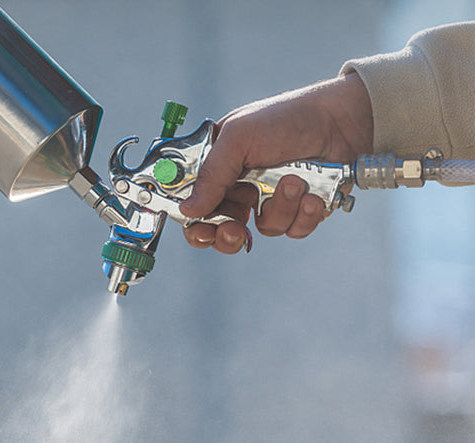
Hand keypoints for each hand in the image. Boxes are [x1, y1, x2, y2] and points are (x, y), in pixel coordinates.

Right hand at [180, 72, 373, 252]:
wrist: (344, 120)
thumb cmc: (288, 118)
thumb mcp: (240, 137)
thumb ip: (211, 175)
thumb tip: (188, 210)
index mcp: (219, 166)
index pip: (193, 203)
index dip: (192, 220)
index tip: (199, 228)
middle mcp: (240, 186)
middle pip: (219, 228)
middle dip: (226, 235)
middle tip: (234, 231)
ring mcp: (268, 200)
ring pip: (260, 230)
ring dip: (278, 210)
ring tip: (295, 183)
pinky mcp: (297, 211)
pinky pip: (291, 230)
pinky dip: (303, 215)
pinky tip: (313, 195)